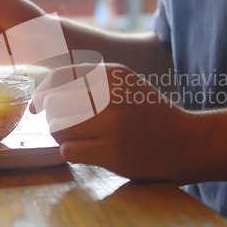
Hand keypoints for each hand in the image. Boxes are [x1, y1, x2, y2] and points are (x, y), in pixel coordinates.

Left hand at [30, 63, 194, 181]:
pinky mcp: (111, 151)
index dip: (42, 93)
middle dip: (52, 117)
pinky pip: (68, 150)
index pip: (59, 77)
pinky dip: (72, 152)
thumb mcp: (128, 85)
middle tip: (63, 125)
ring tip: (77, 138)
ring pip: (57, 126)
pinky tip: (87, 151)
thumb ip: (94, 82)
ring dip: (61, 136)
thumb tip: (49, 91)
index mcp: (112, 74)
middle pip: (53, 103)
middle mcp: (109, 94)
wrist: (188, 142)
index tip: (39, 106)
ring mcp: (110, 123)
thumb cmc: (153, 115)